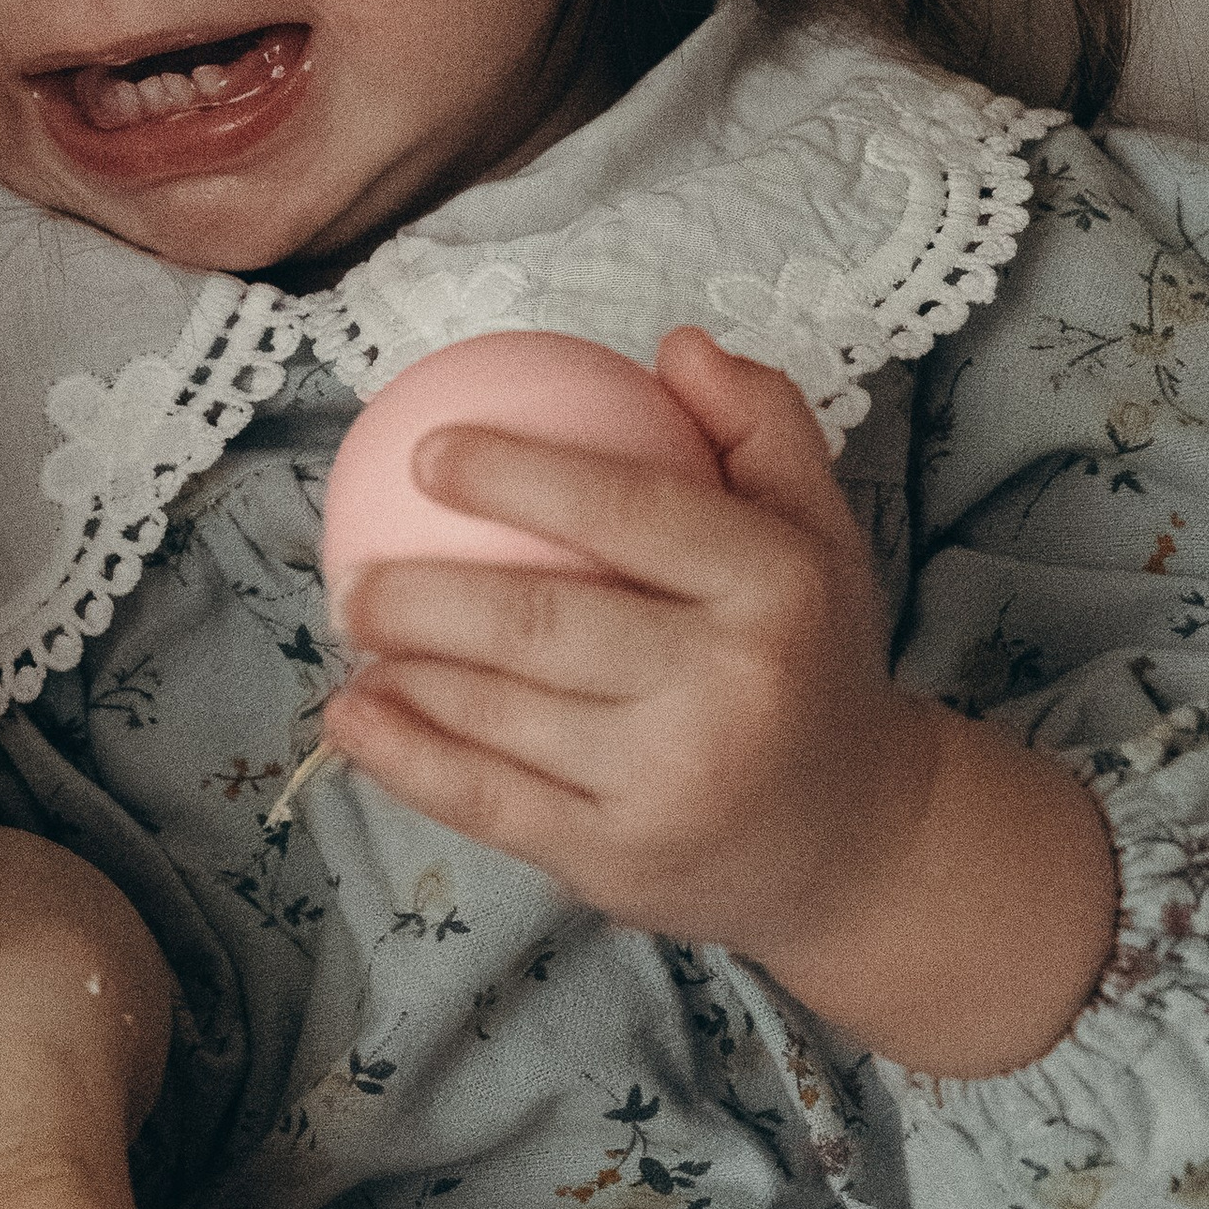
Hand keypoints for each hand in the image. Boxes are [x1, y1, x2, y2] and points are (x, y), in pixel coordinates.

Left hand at [324, 326, 1117, 1078]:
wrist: (856, 841)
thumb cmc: (811, 659)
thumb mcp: (819, 532)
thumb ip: (760, 425)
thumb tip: (673, 346)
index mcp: (778, 587)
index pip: (630, 510)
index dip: (515, 474)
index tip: (424, 450)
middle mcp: (727, 688)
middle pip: (540, 623)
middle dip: (419, 594)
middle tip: (352, 572)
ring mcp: (669, 784)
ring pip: (498, 715)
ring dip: (402, 670)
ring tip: (352, 631)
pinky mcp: (619, 862)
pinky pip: (487, 804)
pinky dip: (403, 759)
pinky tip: (352, 719)